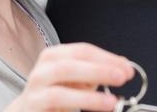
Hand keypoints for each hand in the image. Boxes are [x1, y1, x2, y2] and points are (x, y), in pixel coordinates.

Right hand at [5, 42, 133, 111]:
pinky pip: (55, 104)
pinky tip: (95, 107)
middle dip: (100, 70)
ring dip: (89, 96)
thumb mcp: (78, 78)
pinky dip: (78, 104)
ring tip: (113, 102)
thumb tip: (123, 64)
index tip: (127, 68)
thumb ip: (97, 70)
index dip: (107, 58)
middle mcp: (43, 69)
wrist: (28, 111)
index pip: (83, 51)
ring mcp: (35, 89)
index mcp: (55, 55)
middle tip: (123, 77)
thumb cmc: (55, 92)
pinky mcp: (33, 106)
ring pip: (61, 91)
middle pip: (71, 65)